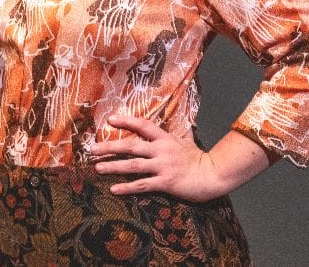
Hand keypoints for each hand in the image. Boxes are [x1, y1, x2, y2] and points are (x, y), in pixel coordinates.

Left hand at [89, 114, 225, 202]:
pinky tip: (114, 189)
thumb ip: (172, 134)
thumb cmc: (199, 159)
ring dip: (114, 166)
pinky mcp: (166, 182)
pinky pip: (143, 185)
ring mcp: (163, 166)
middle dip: (110, 147)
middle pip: (131, 146)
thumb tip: (167, 126)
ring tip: (97, 167)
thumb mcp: (185, 141)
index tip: (110, 120)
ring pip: (133, 165)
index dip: (126, 121)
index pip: (143, 125)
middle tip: (93, 149)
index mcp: (165, 139)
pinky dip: (127, 187)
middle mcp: (162, 150)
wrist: (215, 175)